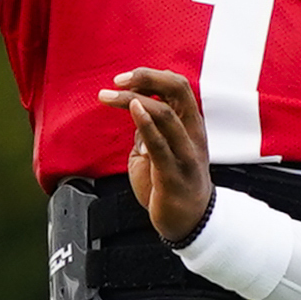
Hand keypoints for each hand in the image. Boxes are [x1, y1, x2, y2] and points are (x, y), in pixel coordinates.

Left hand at [101, 68, 210, 242]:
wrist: (189, 223)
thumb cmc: (172, 184)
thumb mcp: (159, 151)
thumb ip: (149, 130)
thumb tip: (133, 111)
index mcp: (191, 125)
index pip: (177, 86)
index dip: (151, 76)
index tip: (123, 79)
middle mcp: (193, 134)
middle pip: (178, 89)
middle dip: (146, 77)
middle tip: (117, 80)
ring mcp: (186, 154)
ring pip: (166, 113)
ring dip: (132, 99)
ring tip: (107, 96)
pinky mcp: (174, 175)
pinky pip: (161, 145)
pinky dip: (145, 123)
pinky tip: (132, 108)